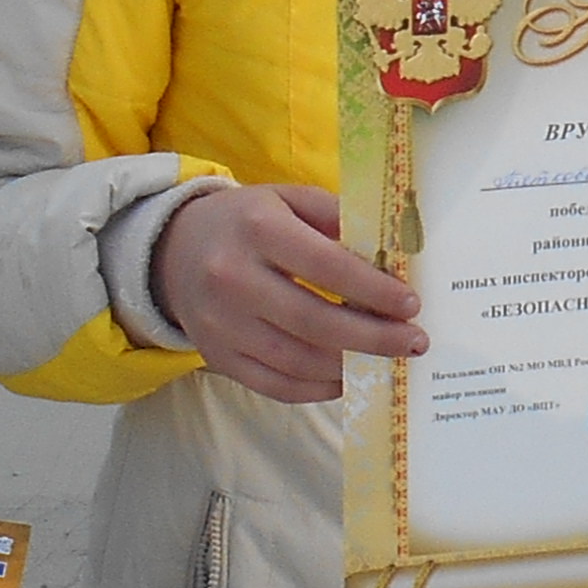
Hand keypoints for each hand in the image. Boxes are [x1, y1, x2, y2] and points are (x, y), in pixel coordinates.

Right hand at [151, 181, 423, 404]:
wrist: (174, 250)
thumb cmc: (247, 222)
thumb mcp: (287, 199)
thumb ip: (336, 218)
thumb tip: (391, 253)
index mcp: (258, 230)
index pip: (328, 266)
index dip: (374, 290)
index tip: (411, 304)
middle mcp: (234, 279)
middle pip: (316, 322)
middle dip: (374, 337)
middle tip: (414, 342)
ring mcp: (222, 324)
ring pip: (298, 361)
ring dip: (351, 366)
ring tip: (387, 361)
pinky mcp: (218, 358)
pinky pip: (276, 385)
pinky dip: (318, 387)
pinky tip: (347, 376)